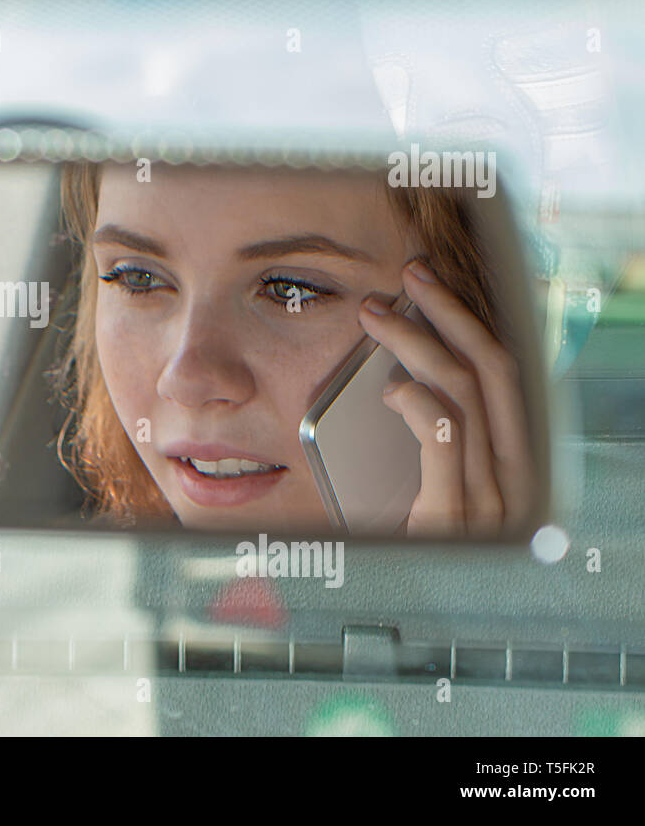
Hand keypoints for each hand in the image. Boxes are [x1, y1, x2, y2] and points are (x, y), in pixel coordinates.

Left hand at [358, 260, 533, 538]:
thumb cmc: (411, 547)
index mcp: (510, 459)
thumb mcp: (426, 485)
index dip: (470, 320)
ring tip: (376, 315)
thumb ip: (425, 439)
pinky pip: (446, 437)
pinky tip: (390, 388)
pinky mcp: (457, 512)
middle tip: (410, 274)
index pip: (502, 371)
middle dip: (450, 311)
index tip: (430, 287)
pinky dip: (418, 402)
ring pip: (465, 391)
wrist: (416, 616)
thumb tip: (392, 381)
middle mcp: (512, 471)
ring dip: (417, 342)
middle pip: (491, 367)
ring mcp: (490, 493)